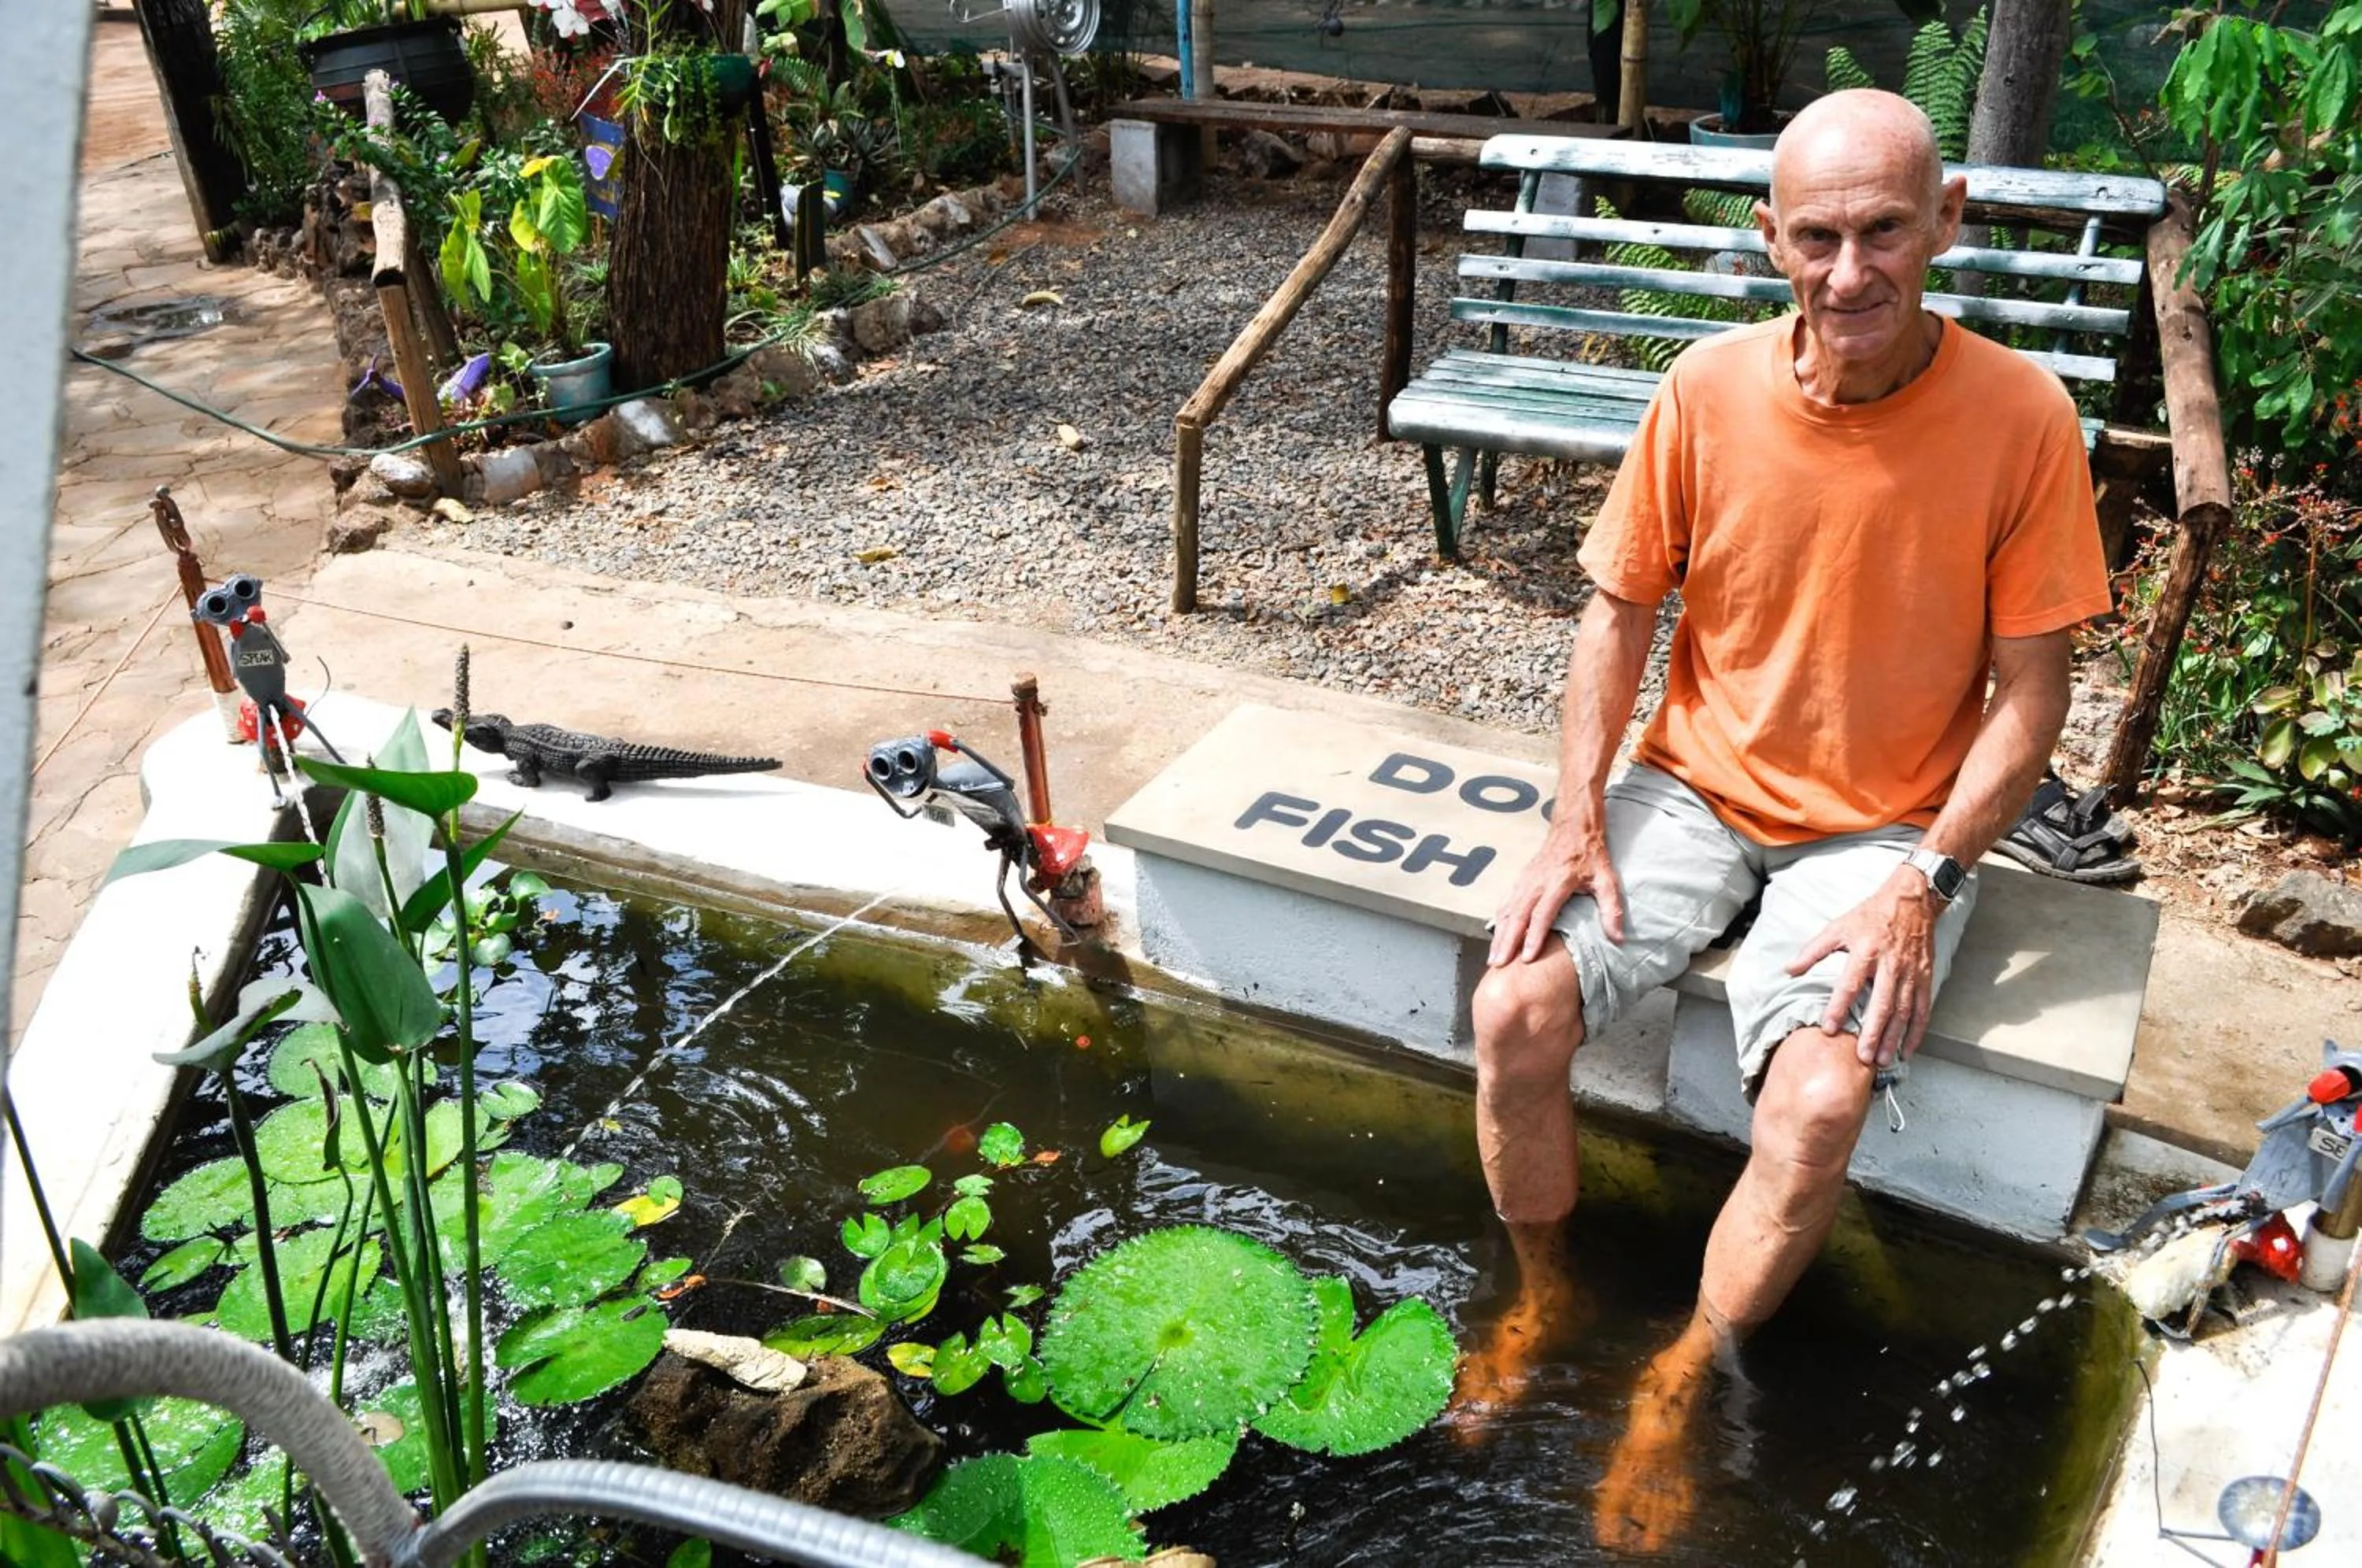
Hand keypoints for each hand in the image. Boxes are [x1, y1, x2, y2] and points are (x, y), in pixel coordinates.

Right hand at [1488, 818, 1624, 965]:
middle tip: (1498, 964)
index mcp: (1558, 882)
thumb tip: (1618, 938)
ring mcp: (1526, 879)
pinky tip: (1496, 936)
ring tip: (1493, 958)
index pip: (1542, 914)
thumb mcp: (1607, 879)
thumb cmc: (1591, 854)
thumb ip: (1611, 909)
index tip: (1526, 958)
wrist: (1574, 826)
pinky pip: (1506, 902)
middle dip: (1506, 941)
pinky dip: (1499, 921)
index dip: (1533, 937)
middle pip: (1517, 915)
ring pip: (1508, 910)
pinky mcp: (1521, 879)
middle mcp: (1537, 881)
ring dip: (1499, 934)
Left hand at [1783, 867, 1940, 1068]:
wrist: (1911, 901)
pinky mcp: (1925, 977)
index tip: (1829, 1028)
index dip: (1839, 1007)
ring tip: (1882, 1059)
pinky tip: (1907, 1050)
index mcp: (1866, 951)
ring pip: (1904, 1011)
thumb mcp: (1838, 927)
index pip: (1850, 984)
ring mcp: (1911, 973)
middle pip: (1882, 1003)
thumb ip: (1812, 950)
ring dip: (1894, 1038)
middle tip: (1862, 1057)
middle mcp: (1890, 964)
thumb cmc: (1870, 915)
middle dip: (1872, 1033)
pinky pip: (1923, 1009)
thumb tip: (1788, 970)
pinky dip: (1916, 1032)